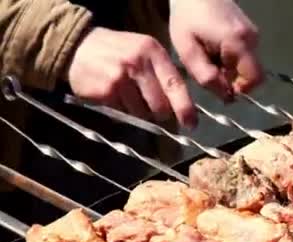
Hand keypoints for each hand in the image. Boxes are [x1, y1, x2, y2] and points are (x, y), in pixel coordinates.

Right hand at [65, 27, 197, 127]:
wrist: (79, 46)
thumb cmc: (119, 51)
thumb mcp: (144, 50)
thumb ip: (163, 72)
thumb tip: (182, 104)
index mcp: (152, 52)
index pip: (175, 85)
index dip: (185, 107)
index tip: (191, 123)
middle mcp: (137, 63)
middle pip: (160, 105)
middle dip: (160, 113)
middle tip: (154, 110)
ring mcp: (120, 78)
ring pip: (142, 112)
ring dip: (139, 112)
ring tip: (128, 95)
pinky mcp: (105, 91)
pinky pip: (123, 112)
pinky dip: (122, 109)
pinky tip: (115, 95)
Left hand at [169, 0, 263, 100]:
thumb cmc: (187, 17)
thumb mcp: (188, 50)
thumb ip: (205, 75)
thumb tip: (225, 96)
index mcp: (239, 43)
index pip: (255, 79)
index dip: (240, 90)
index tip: (220, 87)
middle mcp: (253, 39)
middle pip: (249, 74)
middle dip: (230, 79)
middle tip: (207, 68)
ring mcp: (253, 34)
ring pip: (246, 66)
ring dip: (228, 69)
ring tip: (207, 56)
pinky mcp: (250, 32)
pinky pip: (244, 56)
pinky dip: (229, 59)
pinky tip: (213, 48)